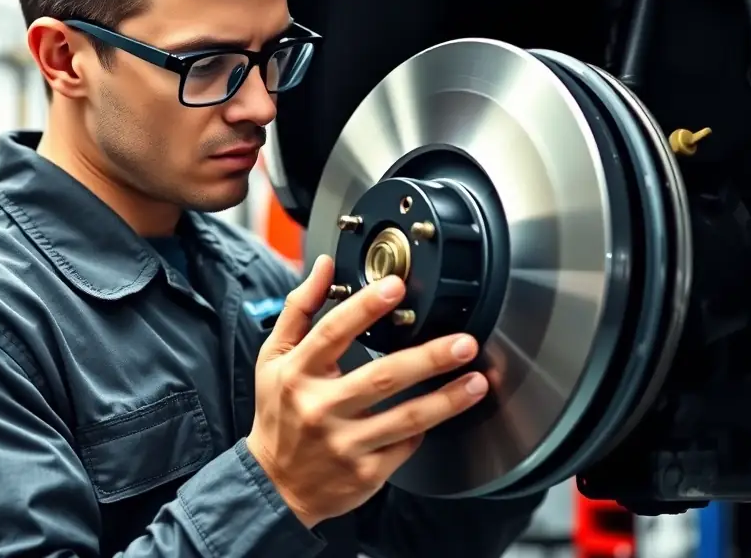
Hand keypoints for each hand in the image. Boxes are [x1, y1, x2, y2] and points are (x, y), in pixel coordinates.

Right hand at [246, 255, 488, 528]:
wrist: (274, 483)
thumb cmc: (278, 411)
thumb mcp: (274, 356)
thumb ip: (299, 308)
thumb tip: (323, 267)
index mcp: (297, 373)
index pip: (332, 333)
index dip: (365, 308)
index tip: (395, 287)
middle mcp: (320, 408)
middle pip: (382, 377)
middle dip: (429, 358)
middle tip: (464, 342)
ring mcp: (344, 444)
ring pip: (405, 418)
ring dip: (447, 399)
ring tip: (476, 381)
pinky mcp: (365, 473)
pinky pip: (406, 446)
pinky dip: (427, 427)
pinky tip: (445, 411)